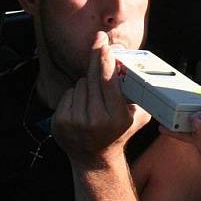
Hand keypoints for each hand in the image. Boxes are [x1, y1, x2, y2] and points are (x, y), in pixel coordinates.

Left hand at [53, 32, 150, 168]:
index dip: (105, 59)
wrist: (94, 160)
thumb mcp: (137, 118)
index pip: (109, 80)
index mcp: (117, 117)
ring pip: (80, 84)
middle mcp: (95, 119)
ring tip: (94, 100)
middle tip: (99, 40)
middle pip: (92, 77)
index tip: (104, 43)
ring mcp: (75, 121)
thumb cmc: (118, 133)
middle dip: (96, 59)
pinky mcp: (60, 122)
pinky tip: (82, 107)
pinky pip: (68, 94)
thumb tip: (139, 69)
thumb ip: (140, 97)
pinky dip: (75, 96)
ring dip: (87, 85)